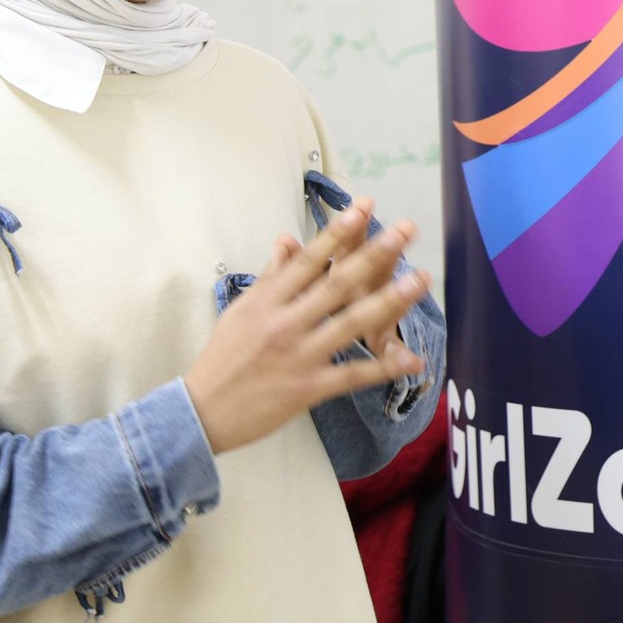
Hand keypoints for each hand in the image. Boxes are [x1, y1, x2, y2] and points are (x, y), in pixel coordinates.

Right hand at [184, 199, 430, 455]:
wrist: (202, 414)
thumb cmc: (223, 357)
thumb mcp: (241, 310)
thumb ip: (271, 275)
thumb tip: (288, 238)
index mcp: (267, 300)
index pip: (308, 259)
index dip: (337, 232)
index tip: (363, 208)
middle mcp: (284, 323)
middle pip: (337, 283)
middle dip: (375, 253)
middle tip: (407, 230)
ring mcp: (299, 356)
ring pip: (351, 323)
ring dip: (390, 300)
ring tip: (420, 280)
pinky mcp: (309, 389)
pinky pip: (353, 375)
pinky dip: (384, 367)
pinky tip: (412, 359)